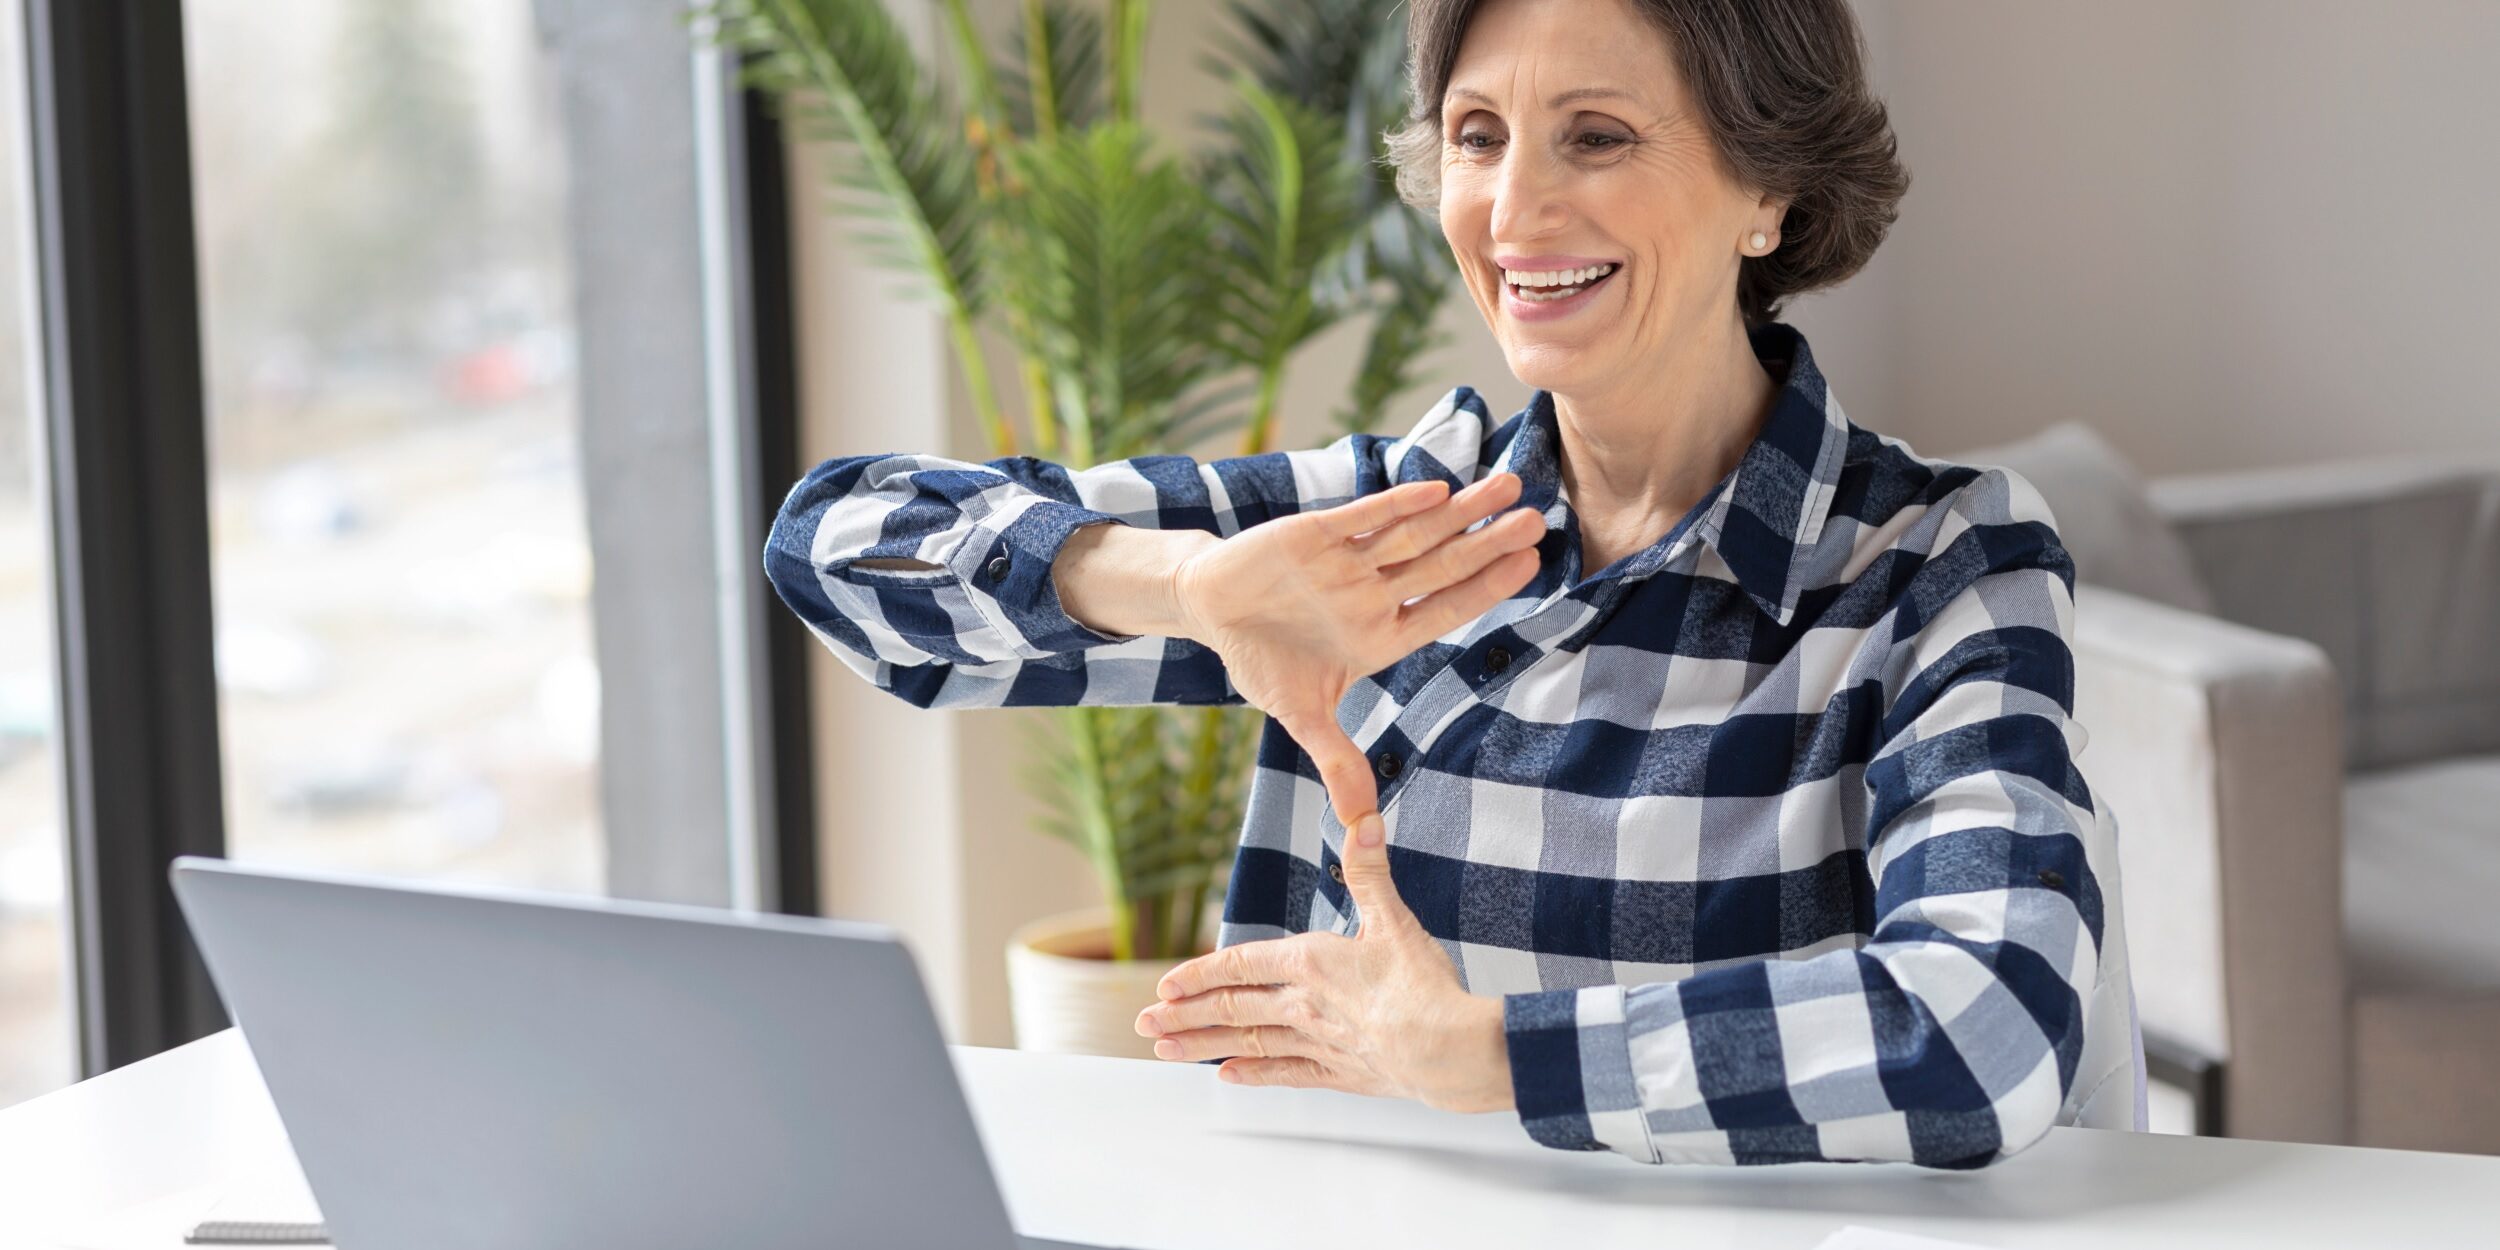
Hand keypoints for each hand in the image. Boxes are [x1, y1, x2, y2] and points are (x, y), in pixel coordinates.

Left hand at [1132, 811, 1515, 1113]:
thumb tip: (1362, 820)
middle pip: (1231, 1009)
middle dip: (1183, 1016)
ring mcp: (1317, 1043)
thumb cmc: (1423, 986)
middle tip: (1145, 1024)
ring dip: (1202, 1047)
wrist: (1447, 1050)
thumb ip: (1370, 871)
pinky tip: (1228, 1078)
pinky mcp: (1338, 1073)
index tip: (1165, 985)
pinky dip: (1253, 1075)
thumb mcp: (1394, 919)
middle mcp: (1302, 1005)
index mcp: (1310, 963)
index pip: (1240, 965)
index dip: (1199, 973)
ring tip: (1164, 1051)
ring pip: (1247, 1044)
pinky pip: (1284, 1073)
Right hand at [1170, 473, 1542, 828]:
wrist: (1210, 608)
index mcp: (1379, 635)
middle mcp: (1372, 594)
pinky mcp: (1314, 533)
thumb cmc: (1261, 660)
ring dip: (1458, 511)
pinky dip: (1395, 504)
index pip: (1443, 610)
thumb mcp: (1300, 716)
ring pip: (1413, 534)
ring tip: (1507, 486)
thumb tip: (1361, 829)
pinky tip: (1436, 488)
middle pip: (1440, 566)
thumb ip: (1337, 761)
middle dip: (1487, 544)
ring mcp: (1348, 562)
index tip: (1530, 566)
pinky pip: (1361, 518)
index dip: (1485, 589)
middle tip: (1537, 520)